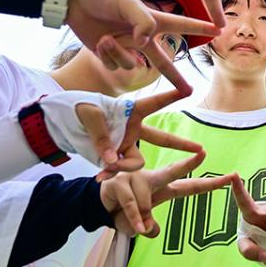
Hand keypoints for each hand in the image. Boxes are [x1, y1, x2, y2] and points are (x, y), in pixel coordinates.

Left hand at [43, 88, 181, 168]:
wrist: (65, 123)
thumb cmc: (79, 108)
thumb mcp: (88, 115)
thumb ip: (102, 135)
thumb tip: (112, 159)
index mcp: (130, 111)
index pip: (154, 103)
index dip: (171, 97)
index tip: (188, 89)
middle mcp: (133, 129)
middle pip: (162, 138)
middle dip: (181, 144)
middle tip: (200, 150)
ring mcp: (126, 144)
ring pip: (136, 162)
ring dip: (123, 166)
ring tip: (105, 168)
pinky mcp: (116, 157)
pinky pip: (121, 170)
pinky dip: (110, 174)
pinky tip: (100, 177)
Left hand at [65, 0, 217, 91]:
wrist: (74, 1)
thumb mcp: (125, 2)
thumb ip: (141, 20)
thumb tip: (147, 41)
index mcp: (151, 18)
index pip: (180, 25)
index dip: (199, 27)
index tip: (217, 30)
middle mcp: (141, 35)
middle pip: (163, 61)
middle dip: (175, 77)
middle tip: (189, 91)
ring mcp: (126, 47)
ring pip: (131, 63)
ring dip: (118, 53)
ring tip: (106, 37)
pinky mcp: (110, 55)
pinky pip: (115, 65)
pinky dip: (106, 55)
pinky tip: (98, 42)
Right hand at [100, 150, 233, 236]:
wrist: (97, 205)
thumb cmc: (124, 212)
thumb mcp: (139, 224)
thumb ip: (148, 226)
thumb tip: (151, 230)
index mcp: (163, 188)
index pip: (190, 187)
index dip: (210, 184)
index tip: (231, 177)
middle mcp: (151, 179)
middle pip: (172, 171)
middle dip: (188, 164)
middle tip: (202, 154)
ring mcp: (134, 178)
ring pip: (146, 199)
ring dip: (141, 216)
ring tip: (134, 222)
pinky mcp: (119, 182)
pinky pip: (132, 203)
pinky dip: (135, 218)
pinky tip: (138, 228)